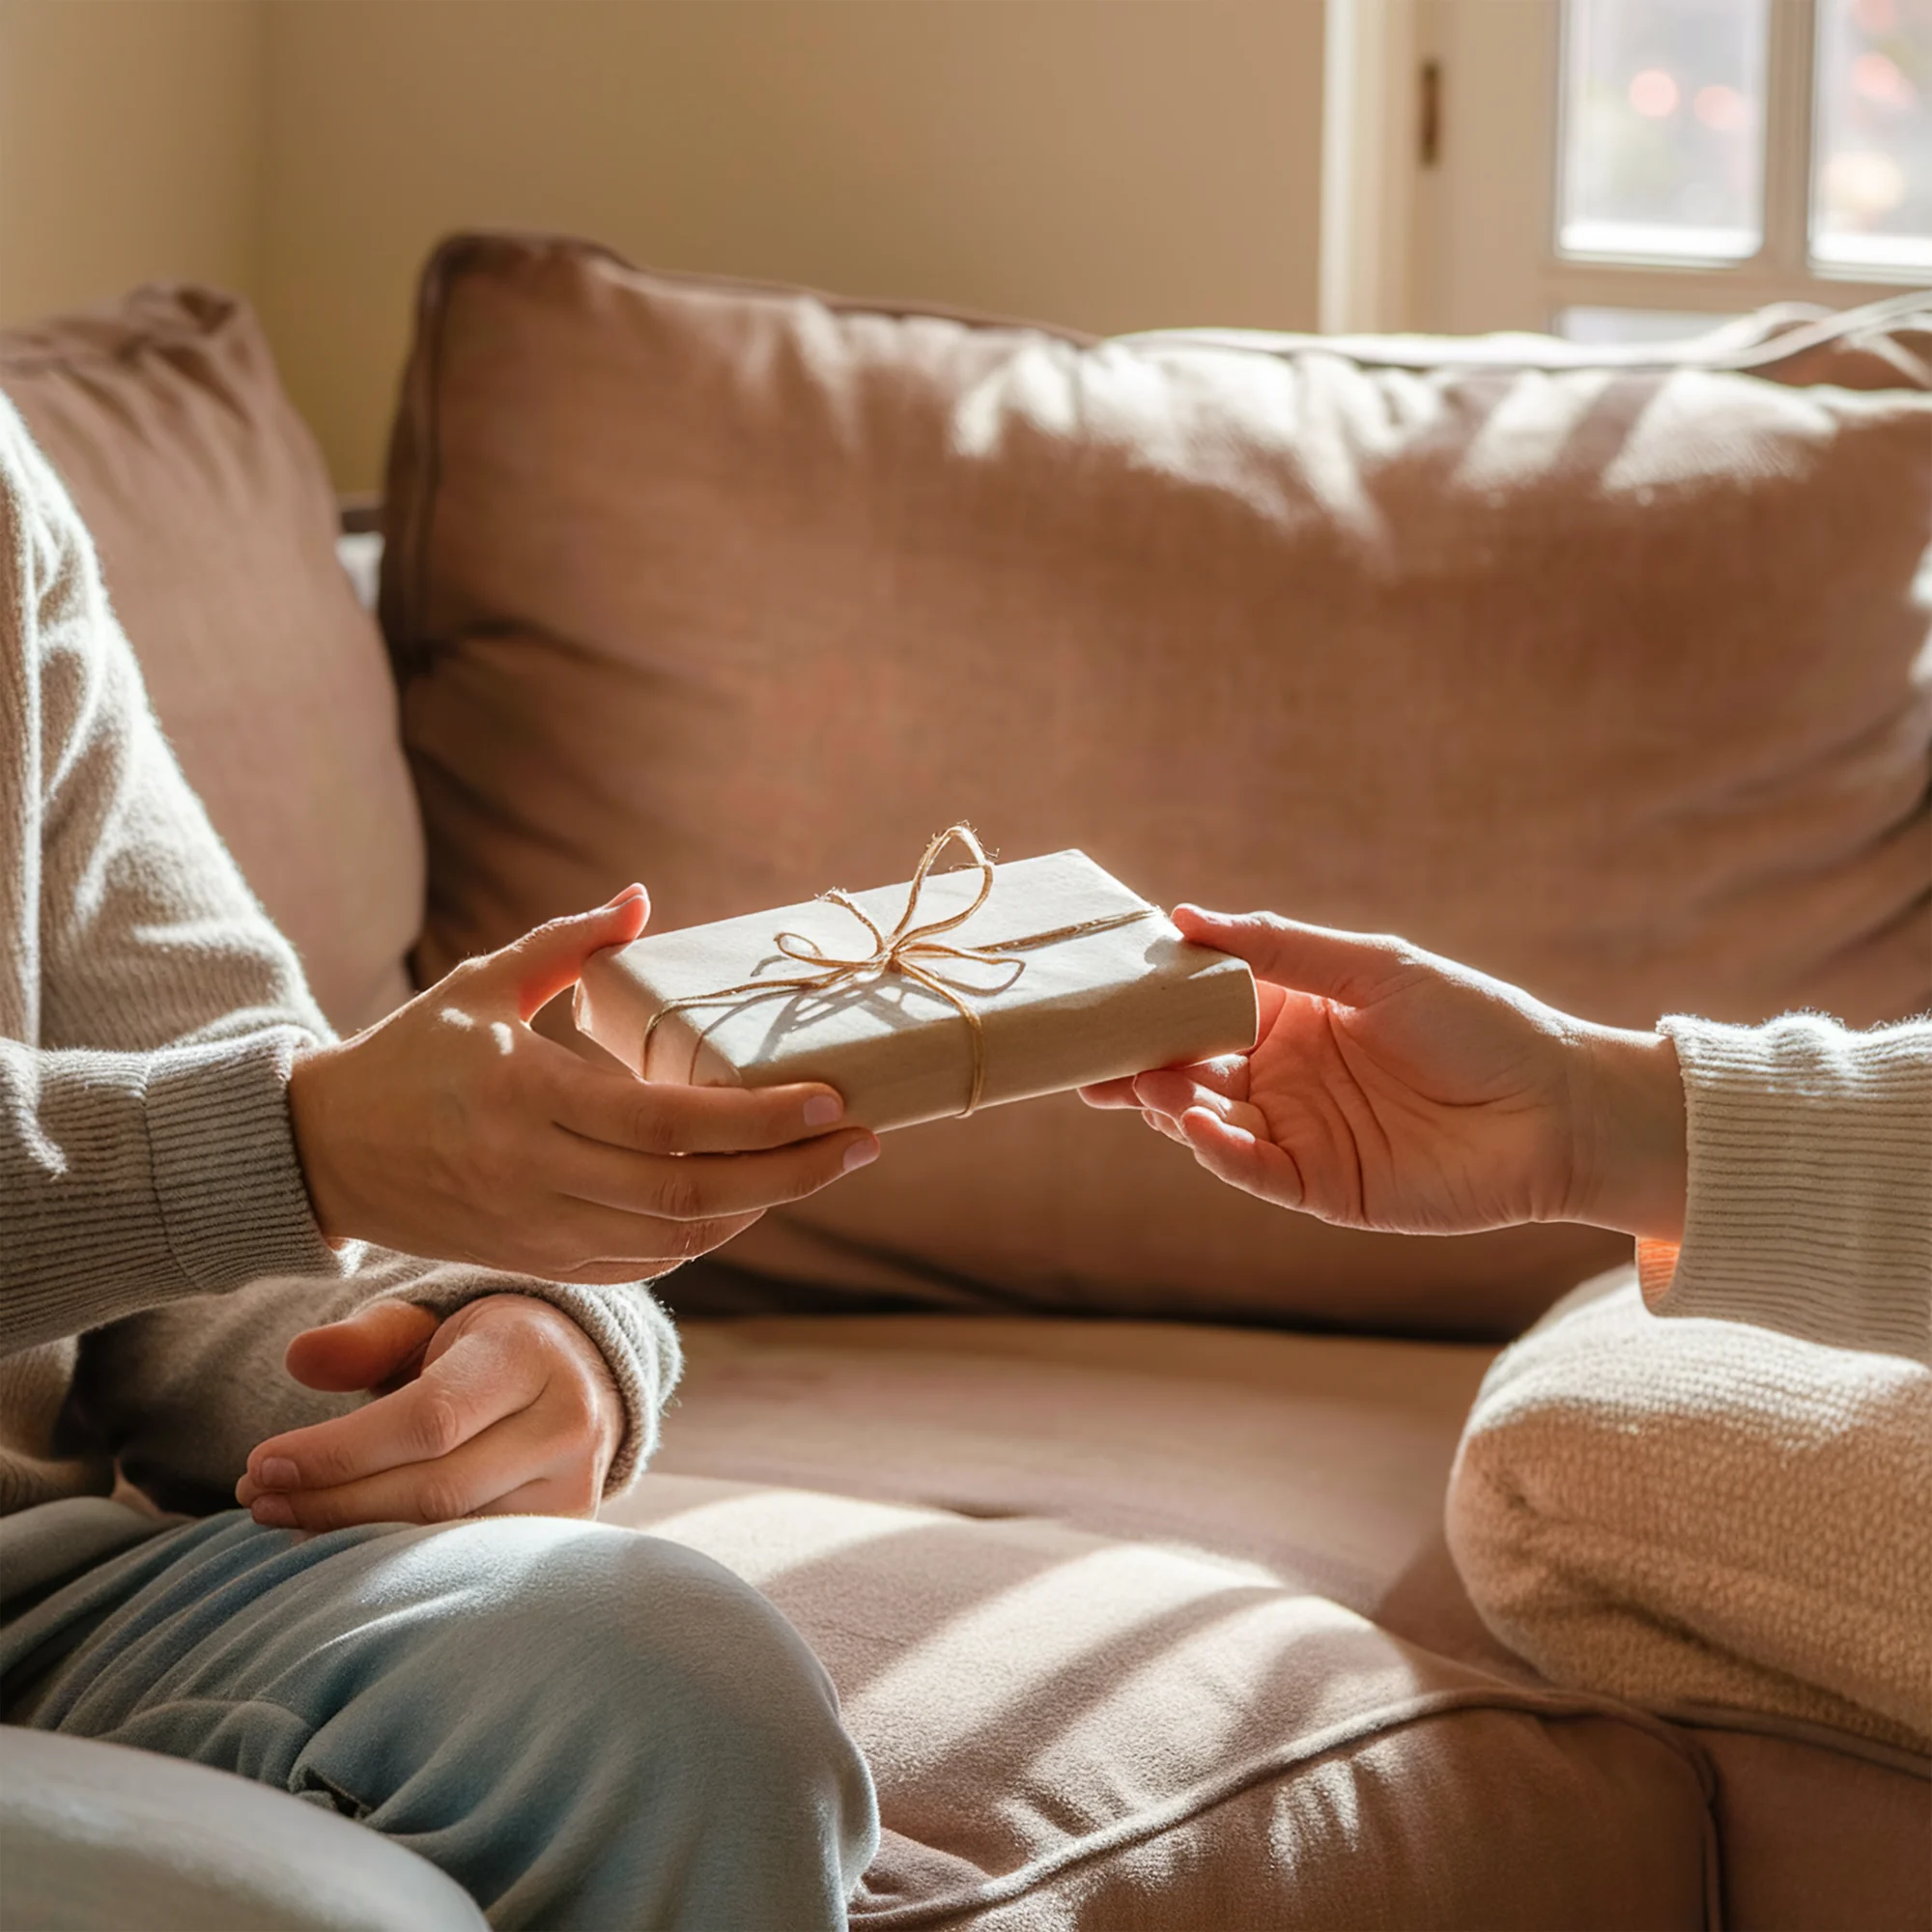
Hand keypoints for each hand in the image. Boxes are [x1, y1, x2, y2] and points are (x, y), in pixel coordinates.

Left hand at [236, 1296, 622, 1528]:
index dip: (339, 1450)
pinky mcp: (568, 1532)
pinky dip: (400, 1560)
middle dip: (334, 1501)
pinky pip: (471, 1561)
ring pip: (451, 1538)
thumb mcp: (431, 1324)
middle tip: (256, 1499)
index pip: (429, 1418)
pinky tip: (347, 1543)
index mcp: (530, 1354)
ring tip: (288, 1520)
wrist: (577, 1379)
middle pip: (436, 1489)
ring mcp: (575, 1485)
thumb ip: (368, 1338)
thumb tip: (299, 1357)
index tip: (261, 1463)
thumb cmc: (481, 1351)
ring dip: (356, 1537)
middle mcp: (566, 1422)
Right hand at [288, 886, 879, 1283]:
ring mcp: (536, 1231)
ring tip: (822, 1166)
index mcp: (524, 1099)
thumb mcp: (479, 985)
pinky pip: (642, 1264)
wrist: (320, 1155)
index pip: (668, 1124)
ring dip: (760, 1207)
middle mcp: (534, 1176)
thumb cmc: (408, 1057)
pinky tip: (749, 1202)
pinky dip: (706, 1239)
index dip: (759, 1120)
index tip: (831, 1099)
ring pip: (676, 1240)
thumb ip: (566, 943)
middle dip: (791, 1172)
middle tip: (862, 1141)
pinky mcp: (535, 1262)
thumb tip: (642, 899)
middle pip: (690, 1194)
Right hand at [1082, 907, 1685, 1240]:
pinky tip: (1195, 1127)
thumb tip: (1183, 917)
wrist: (1558, 1109)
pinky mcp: (1318, 1187)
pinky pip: (1252, 1170)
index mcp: (1290, 1013)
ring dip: (1170, 1103)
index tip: (1101, 987)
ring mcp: (1296, 1132)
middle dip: (1139, 1061)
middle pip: (1188, 1067)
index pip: (1200, 1005)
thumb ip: (1278, 946)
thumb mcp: (1374, 966)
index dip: (1152, 1000)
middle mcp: (1282, 1074)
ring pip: (1207, 1119)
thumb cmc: (1477, 1022)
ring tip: (1145, 1084)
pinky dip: (1218, 1151)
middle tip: (1091, 1054)